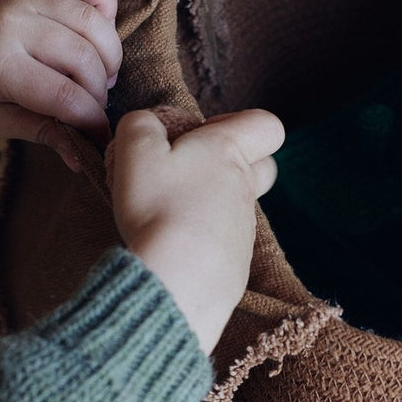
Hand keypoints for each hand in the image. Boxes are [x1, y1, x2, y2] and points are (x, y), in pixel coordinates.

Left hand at [0, 0, 120, 166]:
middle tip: (95, 104)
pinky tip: (99, 31)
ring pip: (92, 21)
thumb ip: (41, 132)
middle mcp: (11, 24)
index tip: (100, 134)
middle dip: (100, 89)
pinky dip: (104, 1)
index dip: (91, 119)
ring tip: (100, 75)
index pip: (64, 96)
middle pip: (83, 57)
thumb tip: (83, 158)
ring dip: (108, 53)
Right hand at [111, 108, 284, 354]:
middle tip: (193, 172)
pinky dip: (202, 243)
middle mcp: (244, 190)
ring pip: (238, 209)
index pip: (266, 125)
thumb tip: (147, 123)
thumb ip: (140, 125)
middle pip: (264, 168)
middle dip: (236, 163)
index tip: (204, 132)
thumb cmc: (157, 208)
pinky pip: (224, 245)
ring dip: (209, 206)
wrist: (176, 280)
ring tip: (168, 216)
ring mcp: (244, 231)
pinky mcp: (236, 265)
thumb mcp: (135, 151)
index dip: (240, 121)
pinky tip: (172, 249)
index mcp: (228, 153)